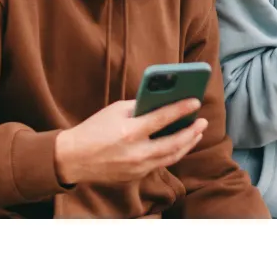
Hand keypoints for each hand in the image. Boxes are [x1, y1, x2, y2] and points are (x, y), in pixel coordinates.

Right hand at [53, 99, 206, 186]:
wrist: (73, 158)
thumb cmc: (94, 129)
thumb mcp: (115, 111)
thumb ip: (140, 107)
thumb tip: (164, 102)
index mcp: (130, 132)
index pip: (163, 118)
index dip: (182, 109)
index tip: (196, 101)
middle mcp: (136, 152)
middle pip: (174, 142)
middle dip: (192, 131)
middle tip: (203, 121)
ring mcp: (137, 167)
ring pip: (171, 156)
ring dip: (187, 144)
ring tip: (196, 133)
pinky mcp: (136, 176)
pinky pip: (160, 163)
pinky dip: (172, 153)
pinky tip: (180, 144)